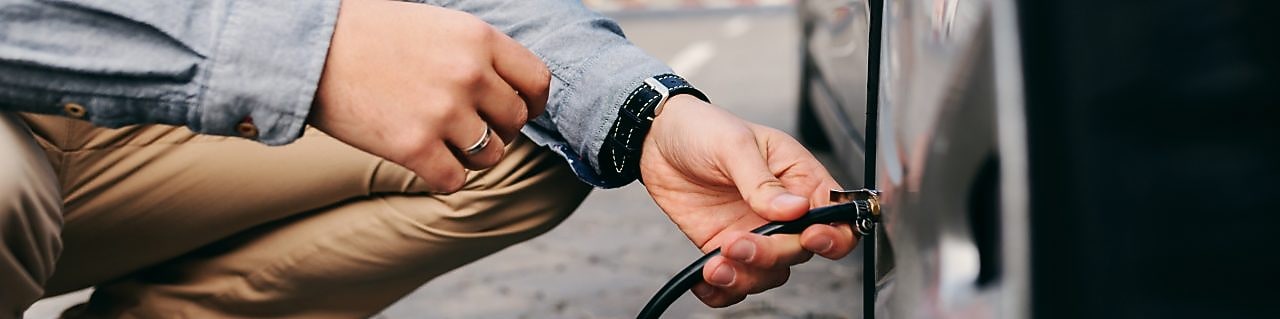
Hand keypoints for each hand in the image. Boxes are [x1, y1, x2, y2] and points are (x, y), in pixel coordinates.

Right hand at [310, 0, 548, 192]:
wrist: (305, 48)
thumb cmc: (365, 33)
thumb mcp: (434, 25)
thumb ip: (474, 53)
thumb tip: (506, 90)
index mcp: (478, 38)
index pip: (537, 81)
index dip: (531, 102)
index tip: (517, 109)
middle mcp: (469, 74)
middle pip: (515, 122)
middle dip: (498, 129)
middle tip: (468, 126)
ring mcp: (443, 113)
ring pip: (491, 155)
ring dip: (472, 155)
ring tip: (444, 142)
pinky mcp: (414, 148)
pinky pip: (456, 180)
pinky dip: (443, 176)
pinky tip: (424, 160)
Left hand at [640, 95, 856, 306]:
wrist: (658, 140)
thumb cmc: (704, 128)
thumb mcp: (735, 144)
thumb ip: (762, 181)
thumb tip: (794, 209)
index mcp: (799, 178)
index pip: (836, 216)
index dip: (833, 235)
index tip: (809, 237)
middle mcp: (783, 212)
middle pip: (800, 251)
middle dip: (771, 254)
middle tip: (737, 242)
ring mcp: (755, 232)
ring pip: (770, 273)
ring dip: (745, 276)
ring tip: (715, 263)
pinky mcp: (725, 247)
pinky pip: (735, 281)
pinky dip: (723, 290)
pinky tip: (705, 280)